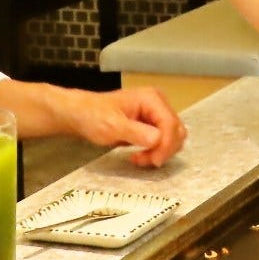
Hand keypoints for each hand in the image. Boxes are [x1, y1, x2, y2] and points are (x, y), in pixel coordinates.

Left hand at [63, 86, 186, 166]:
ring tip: (139, 158)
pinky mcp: (153, 124)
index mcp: (151, 99)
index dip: (166, 145)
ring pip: (173, 138)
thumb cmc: (94, 116)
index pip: (171, 124)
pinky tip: (140, 155)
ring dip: (160, 152)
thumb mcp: (112, 126)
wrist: (82, 115)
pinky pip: (164, 141)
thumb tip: (158, 139)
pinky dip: (156, 151)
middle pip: (177, 131)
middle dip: (164, 149)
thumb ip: (136, 132)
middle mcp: (158, 104)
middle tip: (145, 161)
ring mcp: (156, 114)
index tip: (154, 161)